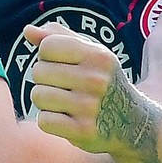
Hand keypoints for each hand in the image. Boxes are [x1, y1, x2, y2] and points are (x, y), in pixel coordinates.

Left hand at [27, 22, 133, 154]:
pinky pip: (44, 121)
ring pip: (38, 96)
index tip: (62, 65)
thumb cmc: (103, 81)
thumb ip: (57, 37)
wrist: (133, 122)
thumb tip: (28, 30)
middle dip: (45, 80)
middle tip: (64, 87)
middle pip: (38, 71)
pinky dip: (49, 121)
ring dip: (45, 101)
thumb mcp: (89, 52)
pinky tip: (66, 119)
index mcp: (98, 55)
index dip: (48, 56)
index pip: (47, 46)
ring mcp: (90, 107)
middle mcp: (96, 79)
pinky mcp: (84, 131)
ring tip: (64, 103)